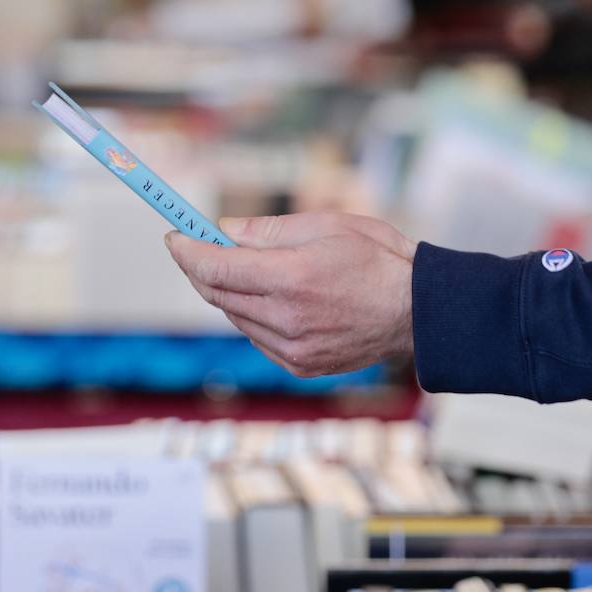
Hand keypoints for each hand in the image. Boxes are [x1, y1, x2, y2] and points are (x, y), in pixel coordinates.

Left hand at [165, 212, 416, 376]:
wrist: (417, 312)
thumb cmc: (377, 258)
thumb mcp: (325, 226)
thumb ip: (268, 231)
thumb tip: (224, 232)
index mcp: (292, 279)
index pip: (216, 268)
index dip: (187, 252)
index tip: (173, 237)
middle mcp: (286, 319)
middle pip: (218, 295)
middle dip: (199, 269)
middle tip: (193, 248)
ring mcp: (292, 349)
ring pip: (235, 317)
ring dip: (225, 292)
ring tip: (237, 268)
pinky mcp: (299, 365)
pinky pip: (256, 337)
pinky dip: (250, 315)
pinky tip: (266, 298)